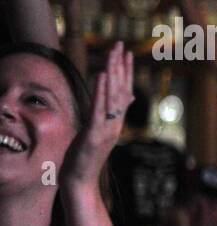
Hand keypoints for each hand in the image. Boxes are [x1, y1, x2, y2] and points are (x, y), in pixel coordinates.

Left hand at [60, 42, 132, 192]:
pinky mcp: (95, 133)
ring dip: (113, 73)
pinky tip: (101, 75)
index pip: (123, 92)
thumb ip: (108, 119)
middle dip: (120, 66)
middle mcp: (115, 123)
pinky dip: (101, 91)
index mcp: (116, 122)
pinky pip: (99, 109)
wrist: (81, 180)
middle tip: (121, 45)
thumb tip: (118, 106)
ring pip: (112, 96)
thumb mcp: (98, 135)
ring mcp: (107, 128)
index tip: (126, 53)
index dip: (125, 72)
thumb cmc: (85, 158)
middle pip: (120, 90)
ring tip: (113, 54)